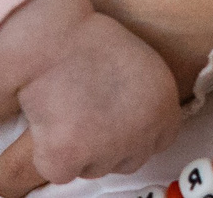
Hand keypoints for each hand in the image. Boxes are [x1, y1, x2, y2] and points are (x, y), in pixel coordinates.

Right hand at [0, 0, 182, 194]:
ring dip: (80, 151)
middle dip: (109, 145)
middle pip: (130, 161)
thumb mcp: (142, 66)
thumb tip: (139, 123)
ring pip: (94, 168)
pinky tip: (49, 122)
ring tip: (67, 110)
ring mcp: (107, 149)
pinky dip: (50, 155)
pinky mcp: (69, 159)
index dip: (137, 133)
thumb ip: (148, 101)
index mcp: (164, 107)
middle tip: (87, 114)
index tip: (118, 122)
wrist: (51, 40)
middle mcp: (142, 133)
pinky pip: (60, 172)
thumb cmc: (88, 42)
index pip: (161, 140)